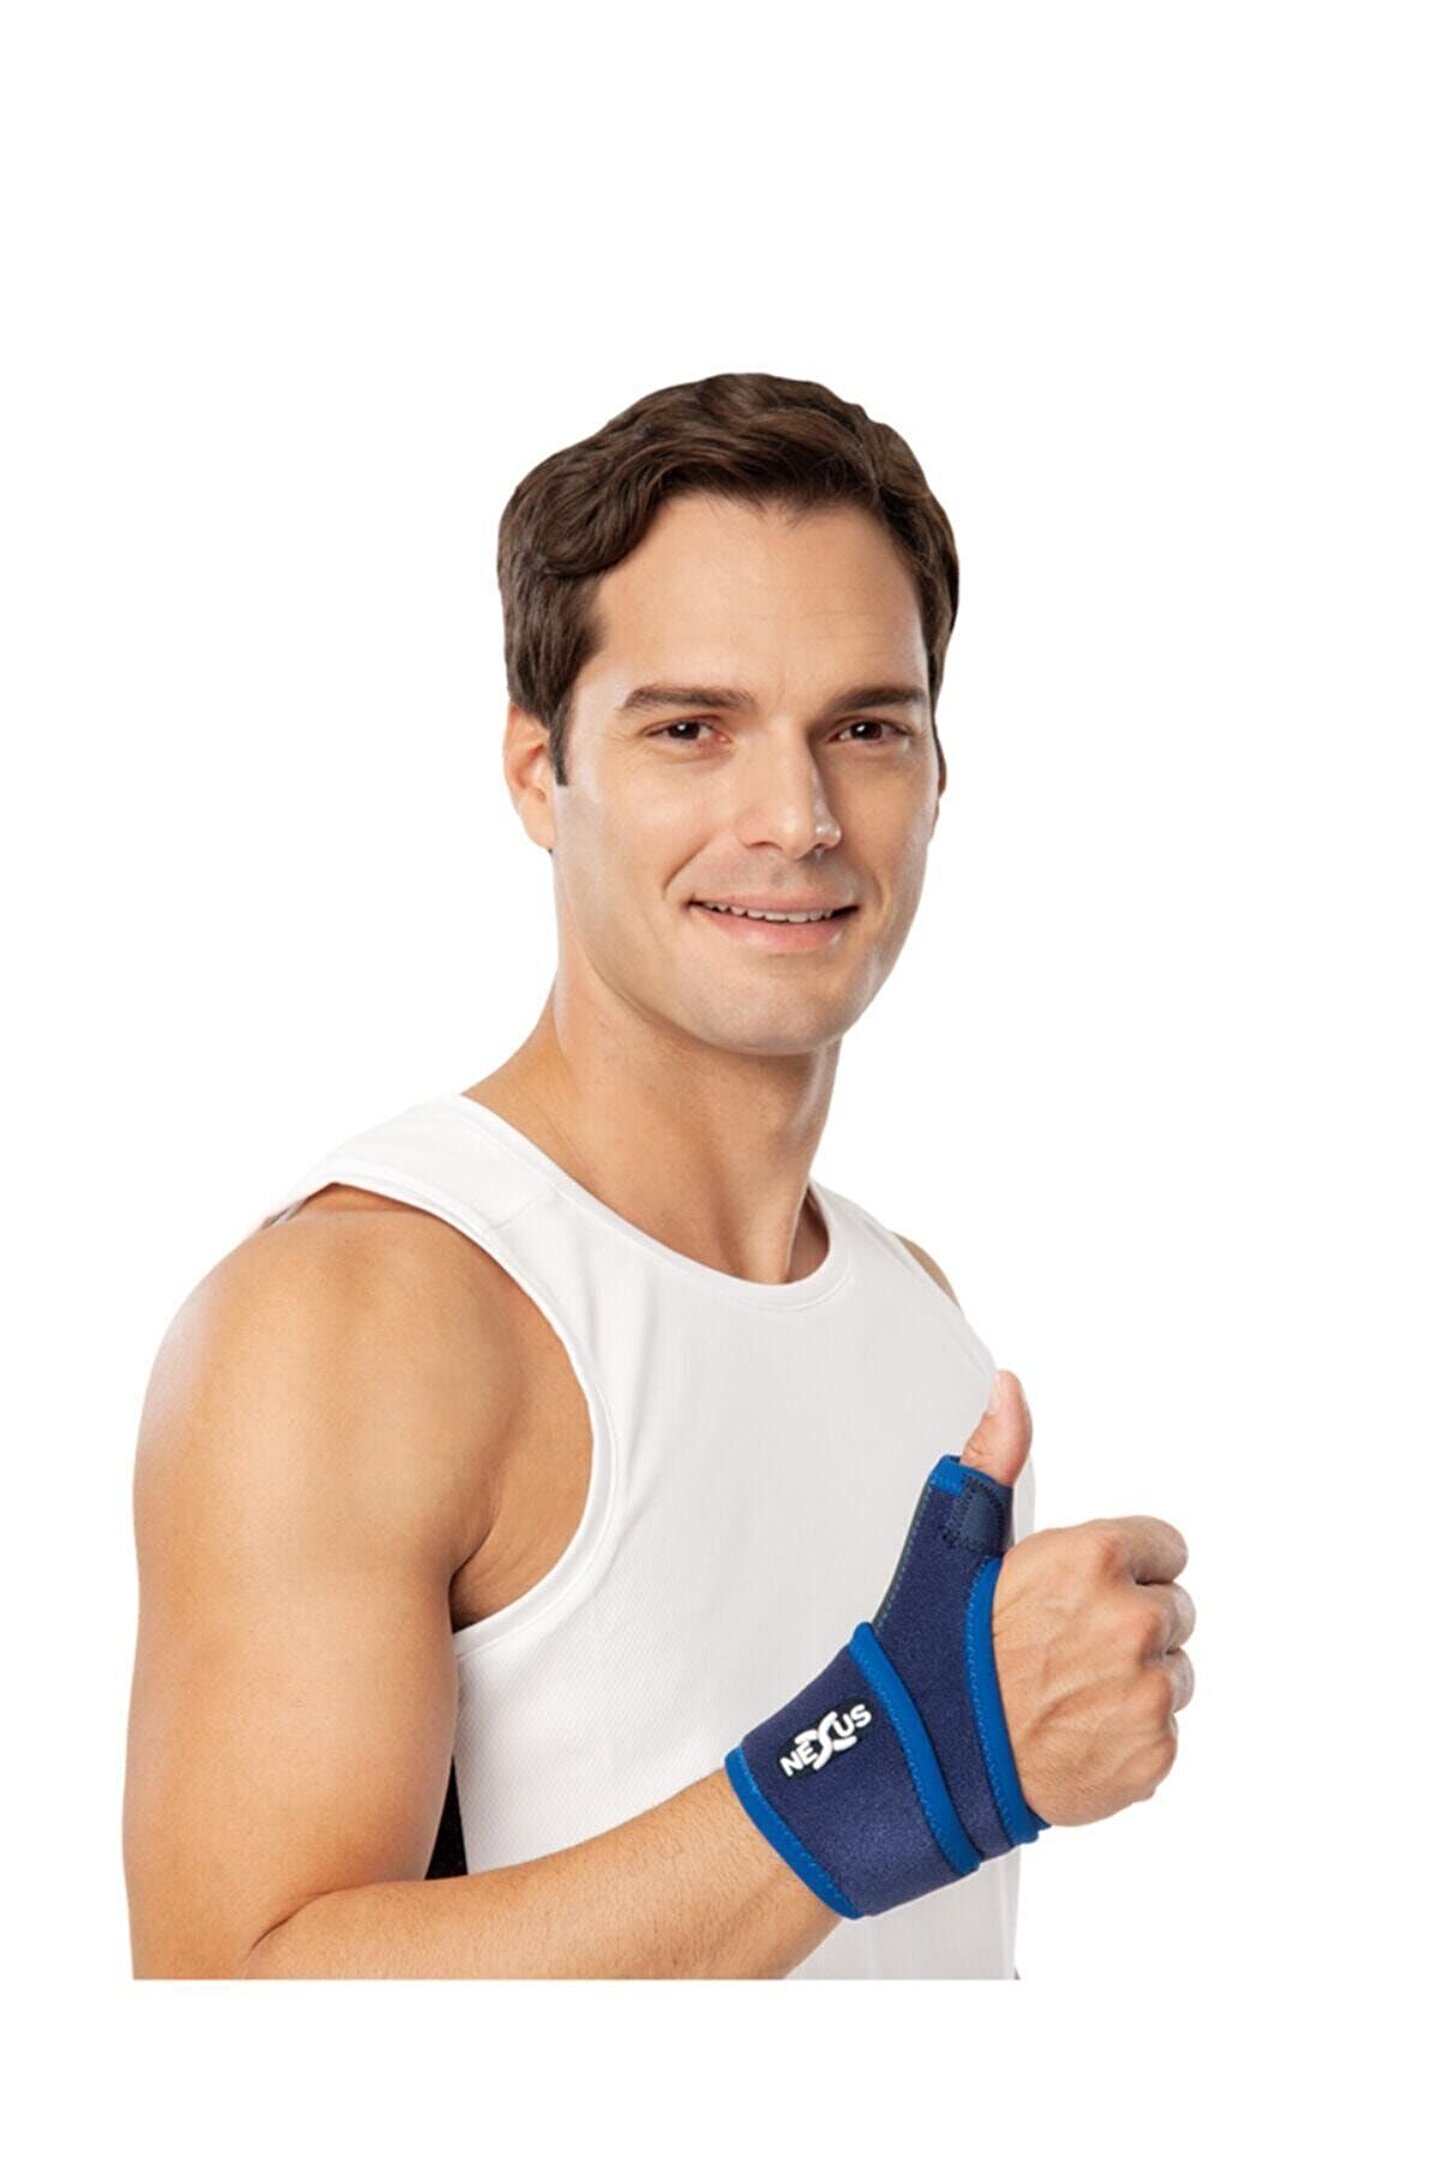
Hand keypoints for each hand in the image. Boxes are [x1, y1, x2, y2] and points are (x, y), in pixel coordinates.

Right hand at [962, 1370, 1195, 1829]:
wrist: (922, 1760)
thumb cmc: (933, 1647)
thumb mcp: (953, 1541)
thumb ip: (995, 1457)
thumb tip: (1010, 1387)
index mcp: (1095, 1558)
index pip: (1165, 1547)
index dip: (1121, 1568)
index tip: (1078, 1594)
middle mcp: (1132, 1622)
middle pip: (1173, 1611)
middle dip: (1129, 1624)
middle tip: (1063, 1648)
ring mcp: (1148, 1694)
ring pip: (1175, 1675)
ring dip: (1134, 1683)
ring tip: (1066, 1694)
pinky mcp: (1154, 1756)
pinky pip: (1164, 1734)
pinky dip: (1129, 1738)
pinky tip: (1074, 1734)